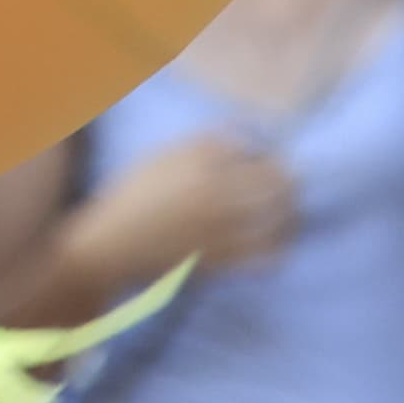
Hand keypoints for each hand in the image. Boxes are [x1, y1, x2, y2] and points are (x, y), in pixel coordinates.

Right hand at [78, 131, 298, 280]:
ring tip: (287, 210)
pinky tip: (274, 241)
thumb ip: (202, 147)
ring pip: (280, 217)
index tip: (268, 160)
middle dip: (289, 180)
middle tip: (288, 182)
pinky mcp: (223, 259)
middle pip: (277, 181)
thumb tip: (244, 143)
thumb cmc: (134, 196)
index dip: (267, 155)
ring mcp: (223, 227)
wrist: (112, 244)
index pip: (254, 151)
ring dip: (290, 210)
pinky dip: (279, 246)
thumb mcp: (162, 157)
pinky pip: (268, 254)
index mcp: (200, 162)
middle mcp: (218, 192)